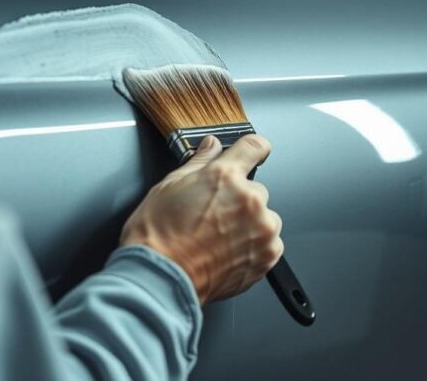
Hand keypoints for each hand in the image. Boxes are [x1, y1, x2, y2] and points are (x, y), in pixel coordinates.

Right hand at [120, 134, 283, 304]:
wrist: (160, 279)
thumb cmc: (157, 237)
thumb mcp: (169, 186)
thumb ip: (199, 163)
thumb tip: (211, 147)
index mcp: (226, 177)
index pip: (256, 147)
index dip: (254, 149)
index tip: (255, 153)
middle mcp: (249, 200)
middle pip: (256, 189)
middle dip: (239, 199)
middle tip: (214, 215)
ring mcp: (261, 229)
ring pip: (265, 218)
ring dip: (250, 224)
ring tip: (219, 238)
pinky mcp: (267, 255)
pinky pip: (270, 243)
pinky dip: (254, 247)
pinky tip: (228, 252)